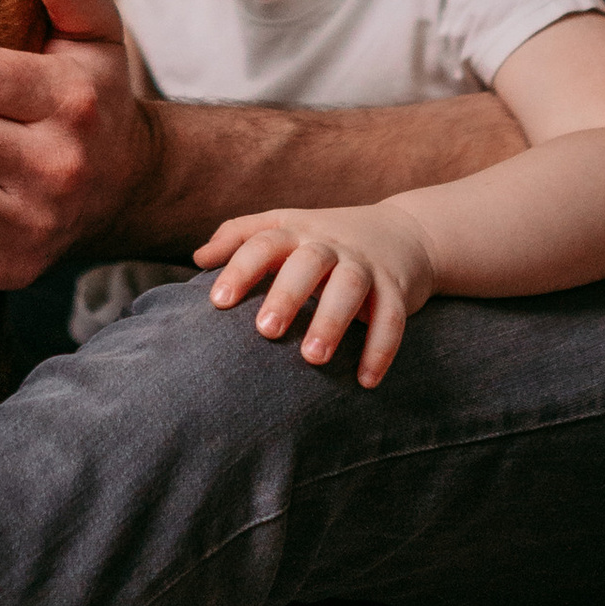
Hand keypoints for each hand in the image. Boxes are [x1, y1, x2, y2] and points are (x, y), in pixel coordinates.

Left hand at [197, 203, 438, 388]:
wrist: (406, 232)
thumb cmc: (327, 237)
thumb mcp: (286, 225)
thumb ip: (240, 236)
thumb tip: (198, 259)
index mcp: (297, 230)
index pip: (263, 242)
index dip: (240, 269)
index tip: (218, 302)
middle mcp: (330, 243)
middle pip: (308, 262)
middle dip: (287, 294)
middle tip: (265, 331)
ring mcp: (366, 264)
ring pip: (351, 285)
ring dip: (332, 319)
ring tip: (313, 358)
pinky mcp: (397, 287)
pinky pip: (392, 316)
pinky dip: (381, 347)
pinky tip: (366, 380)